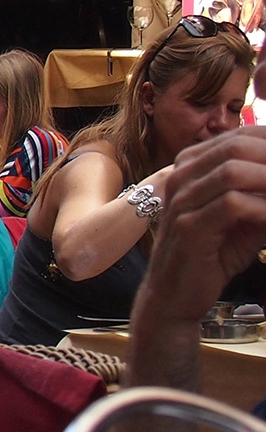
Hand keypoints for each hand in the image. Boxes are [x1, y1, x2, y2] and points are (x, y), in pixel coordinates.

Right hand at [140, 129, 265, 321]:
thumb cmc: (210, 254)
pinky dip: (263, 207)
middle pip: (235, 146)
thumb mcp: (241, 217)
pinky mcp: (189, 227)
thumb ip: (261, 194)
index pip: (238, 136)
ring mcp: (181, 201)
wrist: (175, 295)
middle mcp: (181, 178)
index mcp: (190, 168)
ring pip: (233, 172)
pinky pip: (232, 205)